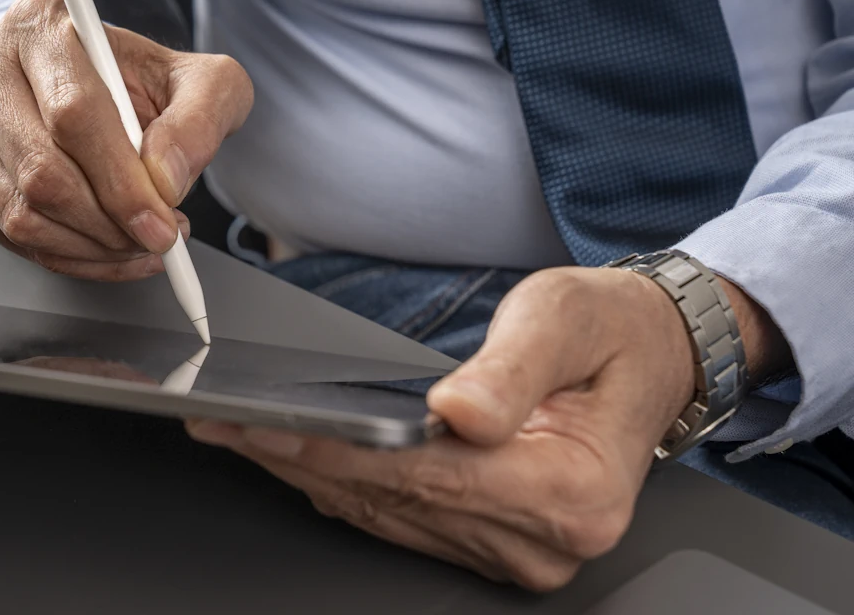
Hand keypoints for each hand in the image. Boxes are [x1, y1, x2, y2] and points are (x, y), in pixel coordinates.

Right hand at [0, 0, 252, 279]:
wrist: (84, 83)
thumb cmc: (134, 80)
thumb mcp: (198, 81)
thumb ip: (199, 119)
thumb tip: (166, 178)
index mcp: (41, 26)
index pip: (73, 114)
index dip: (121, 182)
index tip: (162, 220)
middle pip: (41, 173)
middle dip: (109, 225)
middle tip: (157, 239)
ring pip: (20, 214)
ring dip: (90, 247)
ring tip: (137, 242)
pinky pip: (7, 237)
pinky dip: (68, 257)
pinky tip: (106, 249)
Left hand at [187, 266, 790, 590]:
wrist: (647, 356)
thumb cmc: (608, 331)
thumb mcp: (564, 320)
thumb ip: (511, 372)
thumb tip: (459, 414)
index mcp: (572, 490)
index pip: (428, 474)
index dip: (343, 448)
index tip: (271, 423)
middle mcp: (543, 538)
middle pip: (394, 500)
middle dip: (301, 458)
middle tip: (223, 423)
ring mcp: (516, 549)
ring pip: (384, 513)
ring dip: (306, 472)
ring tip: (237, 433)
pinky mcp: (491, 541)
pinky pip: (397, 516)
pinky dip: (339, 483)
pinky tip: (292, 456)